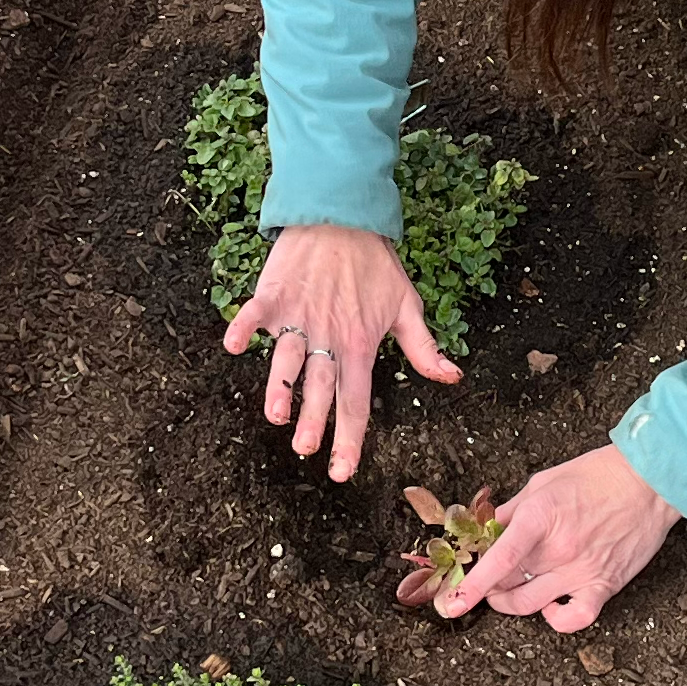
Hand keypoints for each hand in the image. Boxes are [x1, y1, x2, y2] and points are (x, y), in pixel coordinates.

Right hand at [222, 219, 458, 481]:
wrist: (344, 214)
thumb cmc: (375, 262)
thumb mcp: (408, 306)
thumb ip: (424, 349)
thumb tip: (452, 378)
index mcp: (359, 344)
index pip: (355, 401)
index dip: (349, 438)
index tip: (341, 471)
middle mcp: (329, 335)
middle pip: (320, 386)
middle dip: (312, 420)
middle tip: (305, 450)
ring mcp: (300, 315)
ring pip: (288, 358)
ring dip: (281, 386)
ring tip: (275, 415)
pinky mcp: (276, 292)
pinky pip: (257, 312)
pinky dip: (244, 326)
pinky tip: (234, 345)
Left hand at [437, 444, 680, 633]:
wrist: (648, 481)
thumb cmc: (598, 475)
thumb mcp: (544, 482)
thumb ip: (512, 510)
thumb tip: (486, 530)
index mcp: (540, 518)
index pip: (497, 561)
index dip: (471, 586)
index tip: (452, 603)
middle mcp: (558, 549)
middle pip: (506, 583)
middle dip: (488, 585)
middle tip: (488, 578)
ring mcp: (581, 570)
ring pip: (530, 604)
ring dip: (510, 603)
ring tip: (507, 594)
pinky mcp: (604, 585)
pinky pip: (575, 618)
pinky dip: (557, 620)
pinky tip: (550, 608)